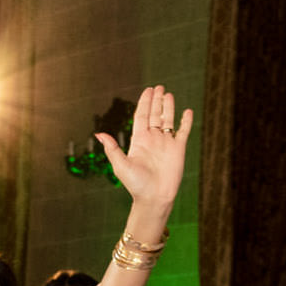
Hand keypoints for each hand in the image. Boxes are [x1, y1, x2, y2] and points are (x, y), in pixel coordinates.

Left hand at [96, 85, 194, 211]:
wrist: (154, 197)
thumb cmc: (135, 184)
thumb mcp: (120, 165)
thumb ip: (112, 148)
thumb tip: (99, 134)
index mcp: (139, 141)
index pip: (141, 117)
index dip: (144, 103)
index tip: (148, 91)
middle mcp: (153, 139)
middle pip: (154, 115)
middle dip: (156, 101)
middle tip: (158, 87)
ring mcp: (166, 143)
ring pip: (168, 120)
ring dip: (168, 107)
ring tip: (168, 94)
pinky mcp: (178, 149)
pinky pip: (183, 132)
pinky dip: (185, 122)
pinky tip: (187, 112)